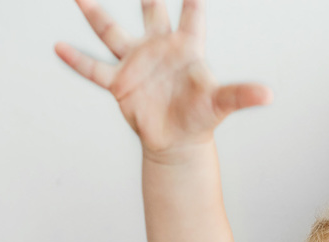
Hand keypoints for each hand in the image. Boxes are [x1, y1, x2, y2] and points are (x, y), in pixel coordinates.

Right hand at [54, 0, 269, 155]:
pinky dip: (77, 61)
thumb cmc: (200, 118)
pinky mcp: (120, 83)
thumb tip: (269, 94)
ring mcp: (137, 63)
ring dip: (96, 15)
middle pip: (150, 9)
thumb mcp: (221, 103)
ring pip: (112, 32)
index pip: (192, 13)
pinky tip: (59, 47)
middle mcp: (159, 47)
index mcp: (186, 48)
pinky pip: (95, 69)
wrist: (177, 141)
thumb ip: (242, 95)